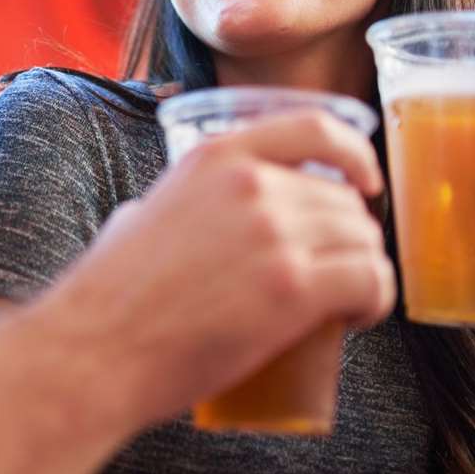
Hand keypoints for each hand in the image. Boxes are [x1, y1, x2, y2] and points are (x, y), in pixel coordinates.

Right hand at [42, 112, 394, 425]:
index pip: (316, 127)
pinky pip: (370, 281)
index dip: (355, 153)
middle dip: (353, 240)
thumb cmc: (111, 294)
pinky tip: (358, 317)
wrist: (97, 346)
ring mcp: (274, 232)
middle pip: (345, 200)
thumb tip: (167, 213)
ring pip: (364, 241)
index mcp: (217, 155)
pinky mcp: (292, 287)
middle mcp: (252, 183)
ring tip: (345, 304)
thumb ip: (172, 200)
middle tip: (335, 277)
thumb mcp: (142, 212)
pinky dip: (377, 300)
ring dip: (366, 272)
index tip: (364, 181)